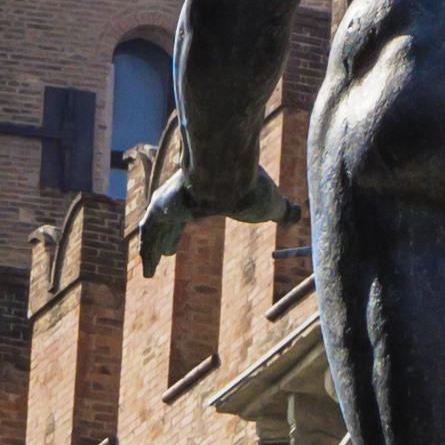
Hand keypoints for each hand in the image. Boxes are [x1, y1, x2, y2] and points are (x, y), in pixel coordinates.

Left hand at [132, 146, 296, 266]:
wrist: (229, 173)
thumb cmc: (250, 187)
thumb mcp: (272, 204)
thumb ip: (284, 211)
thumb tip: (297, 215)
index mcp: (209, 192)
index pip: (197, 207)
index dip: (193, 218)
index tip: (193, 223)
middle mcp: (185, 194)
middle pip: (173, 219)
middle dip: (168, 236)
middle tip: (167, 251)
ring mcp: (170, 200)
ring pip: (156, 230)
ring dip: (153, 249)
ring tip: (148, 270)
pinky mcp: (160, 207)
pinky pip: (149, 234)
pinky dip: (147, 252)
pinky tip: (146, 271)